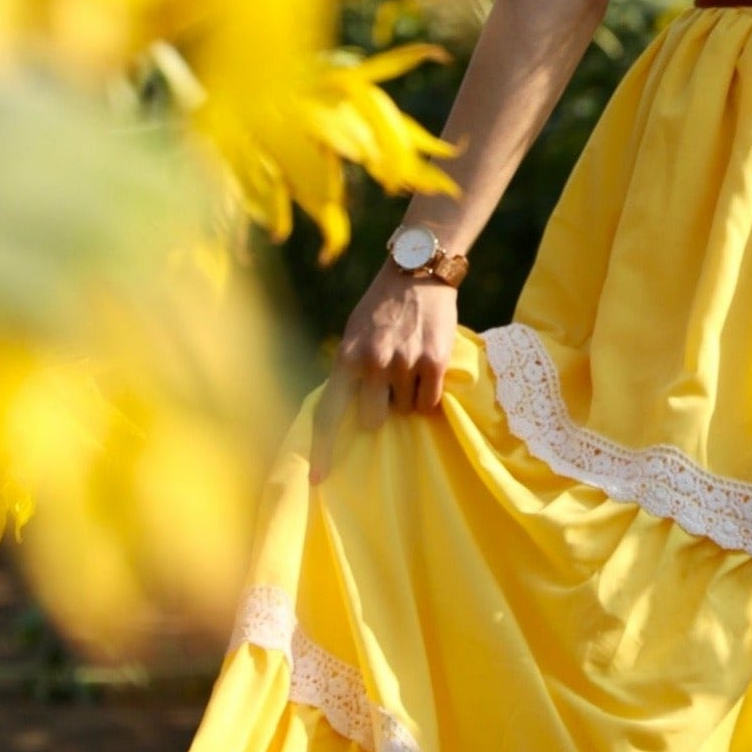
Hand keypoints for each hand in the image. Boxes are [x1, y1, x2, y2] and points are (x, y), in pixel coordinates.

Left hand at [311, 264, 459, 481]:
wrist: (416, 270)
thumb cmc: (382, 307)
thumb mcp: (354, 334)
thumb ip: (350, 368)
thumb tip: (349, 410)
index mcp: (346, 358)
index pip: (328, 413)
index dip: (322, 450)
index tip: (318, 480)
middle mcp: (372, 363)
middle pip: (372, 420)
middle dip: (380, 411)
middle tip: (388, 387)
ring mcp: (403, 364)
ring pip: (406, 410)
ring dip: (408, 396)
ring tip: (410, 363)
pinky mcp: (433, 362)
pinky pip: (429, 402)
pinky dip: (429, 394)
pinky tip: (428, 369)